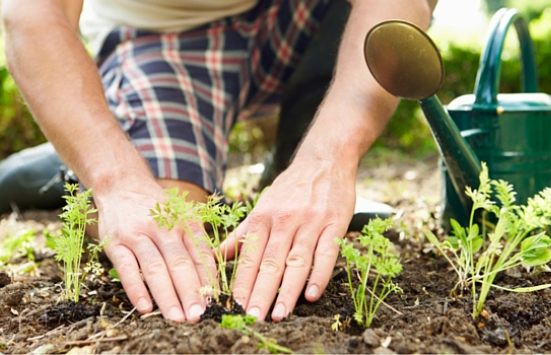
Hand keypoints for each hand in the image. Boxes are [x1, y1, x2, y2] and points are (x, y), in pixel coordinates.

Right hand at [93, 178, 214, 321]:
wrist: (121, 184)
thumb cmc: (157, 208)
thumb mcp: (181, 216)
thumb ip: (195, 243)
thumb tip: (212, 279)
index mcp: (184, 222)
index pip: (200, 254)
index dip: (208, 280)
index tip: (215, 303)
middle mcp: (163, 227)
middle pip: (180, 263)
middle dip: (191, 292)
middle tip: (199, 316)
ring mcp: (138, 235)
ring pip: (155, 268)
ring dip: (167, 295)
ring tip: (177, 318)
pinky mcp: (115, 243)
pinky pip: (126, 268)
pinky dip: (136, 289)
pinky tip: (145, 308)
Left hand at [223, 158, 355, 320]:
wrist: (324, 160)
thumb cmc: (290, 188)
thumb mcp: (262, 206)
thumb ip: (242, 234)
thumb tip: (216, 256)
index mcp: (263, 218)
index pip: (249, 256)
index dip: (242, 283)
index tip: (234, 307)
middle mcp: (284, 221)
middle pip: (270, 262)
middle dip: (260, 292)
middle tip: (253, 317)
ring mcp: (310, 223)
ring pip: (297, 260)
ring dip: (288, 290)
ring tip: (279, 314)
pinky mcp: (334, 224)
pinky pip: (327, 252)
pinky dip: (319, 274)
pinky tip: (312, 294)